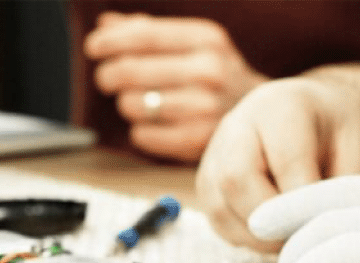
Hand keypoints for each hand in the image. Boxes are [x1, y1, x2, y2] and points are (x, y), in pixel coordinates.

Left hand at [84, 11, 266, 161]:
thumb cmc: (222, 78)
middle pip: (129, 71)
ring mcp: (204, 108)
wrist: (266, 118)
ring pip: (132, 104)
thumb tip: (106, 25)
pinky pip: (142, 135)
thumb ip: (152, 32)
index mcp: (206, 40)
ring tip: (139, 103)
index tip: (94, 48)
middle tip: (108, 80)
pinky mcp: (196, 141)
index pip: (143, 36)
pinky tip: (151, 126)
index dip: (110, 42)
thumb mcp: (198, 44)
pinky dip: (139, 131)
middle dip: (109, 75)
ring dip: (126, 104)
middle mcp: (208, 71)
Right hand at [195, 77, 359, 250]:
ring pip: (221, 209)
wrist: (307, 118)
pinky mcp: (205, 186)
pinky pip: (218, 223)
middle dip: (272, 221)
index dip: (303, 201)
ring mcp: (213, 157)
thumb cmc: (332, 133)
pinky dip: (246, 238)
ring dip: (258, 236)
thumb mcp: (353, 146)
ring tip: (290, 236)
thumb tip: (318, 226)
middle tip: (301, 235)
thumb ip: (339, 184)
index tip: (321, 223)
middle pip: (236, 181)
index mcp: (279, 107)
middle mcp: (236, 127)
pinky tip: (272, 233)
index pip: (285, 160)